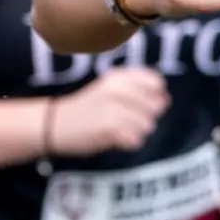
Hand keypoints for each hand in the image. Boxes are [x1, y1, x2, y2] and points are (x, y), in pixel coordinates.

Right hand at [51, 67, 169, 155]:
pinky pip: (136, 139)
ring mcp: (112, 107)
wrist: (54, 124)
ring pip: (148, 125)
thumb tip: (165, 101)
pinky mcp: (109, 127)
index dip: (152, 96)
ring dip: (136, 132)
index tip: (135, 104)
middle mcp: (116, 88)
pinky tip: (114, 139)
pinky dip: (128, 142)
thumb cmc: (87, 109)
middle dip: (145, 117)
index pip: (155, 82)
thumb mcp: (109, 90)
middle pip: (156, 106)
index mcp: (117, 76)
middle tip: (122, 119)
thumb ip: (139, 92)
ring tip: (116, 130)